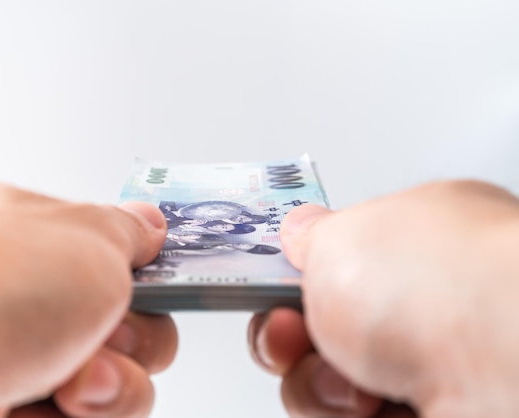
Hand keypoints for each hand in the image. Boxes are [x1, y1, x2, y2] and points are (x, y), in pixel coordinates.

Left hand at [0, 182, 177, 417]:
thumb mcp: (88, 236)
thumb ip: (131, 231)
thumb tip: (152, 223)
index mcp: (48, 240)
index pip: (128, 265)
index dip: (155, 286)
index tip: (160, 296)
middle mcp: (35, 299)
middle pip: (132, 333)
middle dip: (136, 345)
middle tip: (105, 338)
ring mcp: (21, 358)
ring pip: (111, 389)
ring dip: (107, 392)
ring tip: (67, 383)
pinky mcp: (7, 411)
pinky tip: (30, 408)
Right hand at [248, 181, 518, 417]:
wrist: (501, 367)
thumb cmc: (433, 285)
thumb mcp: (338, 237)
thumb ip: (309, 234)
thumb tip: (297, 229)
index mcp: (402, 242)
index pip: (328, 263)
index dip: (288, 280)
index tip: (266, 291)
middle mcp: (413, 303)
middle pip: (316, 327)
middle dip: (285, 337)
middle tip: (288, 334)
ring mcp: (420, 363)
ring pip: (323, 381)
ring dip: (315, 383)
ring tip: (348, 378)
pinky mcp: (421, 413)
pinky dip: (341, 415)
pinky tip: (370, 406)